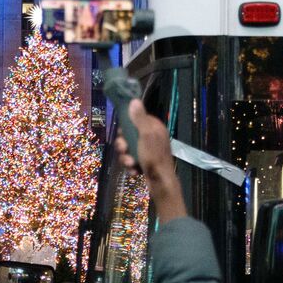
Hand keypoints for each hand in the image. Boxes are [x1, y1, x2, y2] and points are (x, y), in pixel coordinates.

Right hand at [114, 100, 185, 219]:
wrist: (160, 182)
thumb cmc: (153, 156)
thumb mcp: (146, 135)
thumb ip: (139, 118)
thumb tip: (134, 100)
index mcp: (154, 127)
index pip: (136, 119)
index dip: (126, 126)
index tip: (121, 133)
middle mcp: (151, 137)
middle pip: (129, 135)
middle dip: (123, 145)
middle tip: (124, 150)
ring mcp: (148, 150)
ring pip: (128, 149)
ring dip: (126, 157)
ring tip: (130, 164)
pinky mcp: (145, 162)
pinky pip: (131, 160)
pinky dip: (131, 166)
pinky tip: (134, 171)